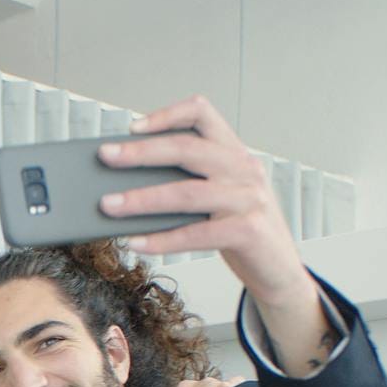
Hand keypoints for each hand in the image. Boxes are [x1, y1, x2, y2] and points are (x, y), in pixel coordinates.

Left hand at [95, 96, 320, 338]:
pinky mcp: (250, 231)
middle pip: (187, 149)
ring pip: (187, 192)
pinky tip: (136, 242)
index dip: (167, 115)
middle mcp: (245, 169)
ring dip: (142, 199)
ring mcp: (250, 199)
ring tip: (108, 205)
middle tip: (105, 157)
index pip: (203, 115)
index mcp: (235, 153)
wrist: (280, 272)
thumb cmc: (239, 232)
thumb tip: (125, 186)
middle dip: (141, 152)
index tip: (132, 127)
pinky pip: (196, 234)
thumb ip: (187, 184)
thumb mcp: (218, 199)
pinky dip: (162, 240)